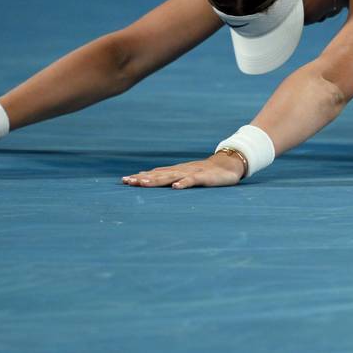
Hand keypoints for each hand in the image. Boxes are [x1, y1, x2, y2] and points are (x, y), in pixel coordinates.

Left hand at [121, 152, 244, 188]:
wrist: (227, 164)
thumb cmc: (204, 172)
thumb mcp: (184, 174)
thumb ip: (167, 176)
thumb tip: (146, 178)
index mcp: (175, 171)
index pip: (154, 173)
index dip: (140, 177)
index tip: (124, 180)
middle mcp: (180, 171)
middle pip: (158, 175)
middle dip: (143, 179)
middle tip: (127, 182)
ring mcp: (191, 173)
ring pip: (171, 177)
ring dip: (157, 180)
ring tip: (144, 184)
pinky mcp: (204, 177)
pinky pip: (192, 180)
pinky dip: (184, 183)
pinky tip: (176, 187)